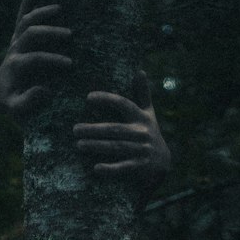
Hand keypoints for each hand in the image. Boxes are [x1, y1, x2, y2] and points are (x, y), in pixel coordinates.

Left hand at [0, 0, 72, 119]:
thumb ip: (27, 102)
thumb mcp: (16, 109)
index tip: (70, 63)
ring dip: (42, 13)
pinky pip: (19, 16)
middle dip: (50, 33)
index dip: (52, 60)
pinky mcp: (16, 37)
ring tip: (60, 9)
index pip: (34, 58)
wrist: (2, 95)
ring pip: (26, 20)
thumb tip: (45, 90)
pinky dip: (26, 2)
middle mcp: (13, 50)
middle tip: (70, 35)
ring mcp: (15, 41)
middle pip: (31, 33)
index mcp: (14, 66)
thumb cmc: (12, 103)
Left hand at [74, 70, 171, 190]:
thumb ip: (142, 94)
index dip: (106, 100)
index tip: (88, 98)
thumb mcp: (149, 114)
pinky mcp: (141, 167)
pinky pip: (124, 168)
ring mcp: (142, 150)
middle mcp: (142, 132)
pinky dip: (110, 168)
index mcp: (141, 117)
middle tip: (75, 129)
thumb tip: (140, 71)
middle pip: (115, 129)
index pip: (123, 104)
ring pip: (116, 147)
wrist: (164, 163)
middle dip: (94, 129)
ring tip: (78, 145)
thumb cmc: (150, 134)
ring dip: (97, 146)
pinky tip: (95, 168)